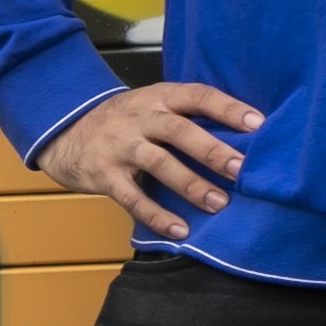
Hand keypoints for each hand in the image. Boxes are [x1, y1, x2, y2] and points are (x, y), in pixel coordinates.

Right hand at [34, 82, 262, 239]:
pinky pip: (132, 197)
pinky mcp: (104, 174)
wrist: (66, 130)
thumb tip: (244, 136)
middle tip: (240, 169)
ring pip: (158, 164)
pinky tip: (179, 229)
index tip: (258, 124)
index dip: (228, 108)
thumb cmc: (128, 120)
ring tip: (218, 203)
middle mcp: (141, 118)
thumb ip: (188, 115)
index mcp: (160, 97)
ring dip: (190, 185)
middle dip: (212, 150)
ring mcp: (120, 146)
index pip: (198, 96)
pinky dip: (156, 215)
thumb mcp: (155, 104)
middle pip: (179, 131)